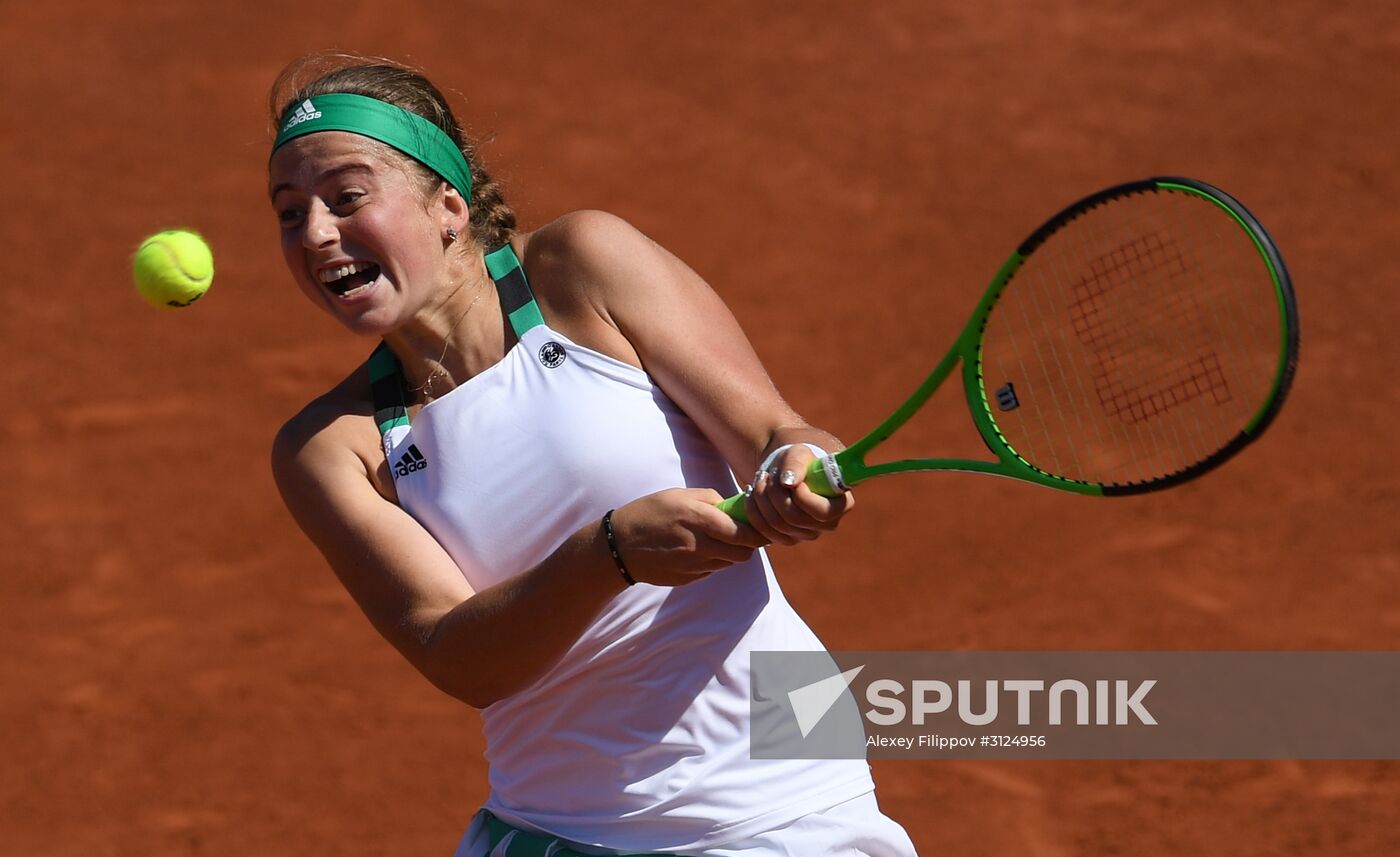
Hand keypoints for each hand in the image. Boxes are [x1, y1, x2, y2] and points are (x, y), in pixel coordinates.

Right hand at [610, 488, 767, 585]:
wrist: (618, 546)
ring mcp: (693, 565)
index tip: (760, 528)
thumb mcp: (677, 495)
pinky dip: (712, 561)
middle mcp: (698, 544)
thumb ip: (710, 498)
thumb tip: (733, 506)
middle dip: (748, 545)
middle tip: (743, 535)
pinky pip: (711, 570)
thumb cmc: (648, 514)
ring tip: (714, 540)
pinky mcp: (687, 578)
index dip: (757, 533)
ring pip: (728, 563)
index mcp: (697, 518)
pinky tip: (695, 550)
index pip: (742, 533)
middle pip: (742, 554)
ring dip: (730, 553)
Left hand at [744, 444, 853, 545]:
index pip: (823, 512)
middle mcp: (826, 525)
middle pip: (794, 519)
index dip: (803, 497)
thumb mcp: (799, 453)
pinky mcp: (785, 538)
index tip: (791, 479)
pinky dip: (753, 511)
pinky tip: (751, 493)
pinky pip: (764, 532)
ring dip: (761, 500)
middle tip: (767, 475)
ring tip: (760, 478)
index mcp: (841, 504)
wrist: (787, 469)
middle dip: (775, 494)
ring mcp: (805, 534)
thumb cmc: (800, 459)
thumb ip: (796, 464)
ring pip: (776, 525)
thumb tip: (788, 481)